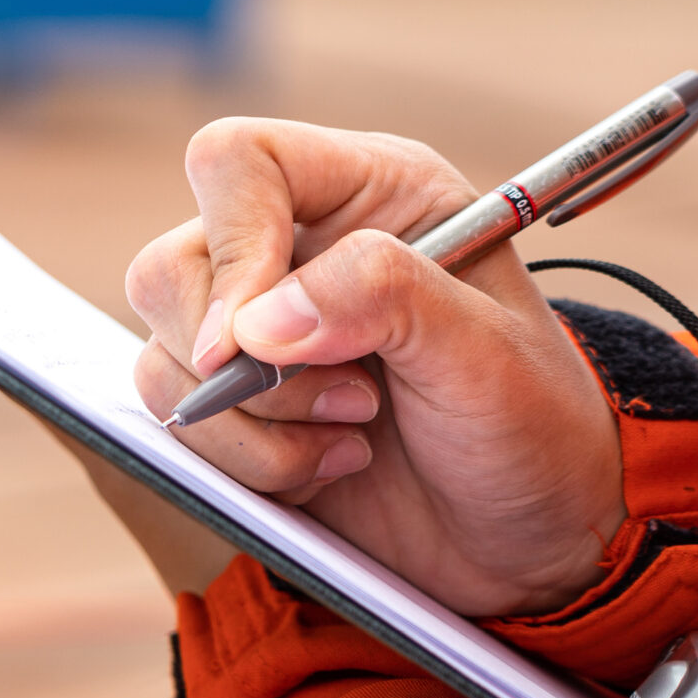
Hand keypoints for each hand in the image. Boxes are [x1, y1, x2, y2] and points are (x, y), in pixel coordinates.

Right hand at [123, 118, 625, 617]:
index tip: (251, 341)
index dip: (233, 243)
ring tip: (353, 441)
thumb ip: (382, 298)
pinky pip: (176, 425)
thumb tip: (255, 321)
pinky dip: (245, 463)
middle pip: (172, 268)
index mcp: (368, 195)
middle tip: (353, 403)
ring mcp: (258, 334)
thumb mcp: (486, 352)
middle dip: (243, 362)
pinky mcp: (238, 409)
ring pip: (163, 356)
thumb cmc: (531, 424)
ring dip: (249, 426)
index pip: (239, 164)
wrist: (534, 533)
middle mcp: (297, 250)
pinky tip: (326, 469)